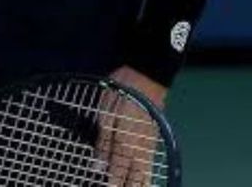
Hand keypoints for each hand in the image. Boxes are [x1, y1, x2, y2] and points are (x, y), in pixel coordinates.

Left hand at [101, 68, 168, 186]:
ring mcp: (149, 144)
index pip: (118, 174)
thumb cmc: (121, 92)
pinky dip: (147, 175)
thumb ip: (103, 143)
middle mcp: (139, 148)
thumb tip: (97, 167)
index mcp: (125, 144)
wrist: (146, 75)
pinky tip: (145, 179)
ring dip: (140, 184)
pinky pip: (150, 163)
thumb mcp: (105, 115)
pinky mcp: (154, 137)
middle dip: (130, 186)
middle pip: (135, 177)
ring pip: (145, 172)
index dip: (112, 185)